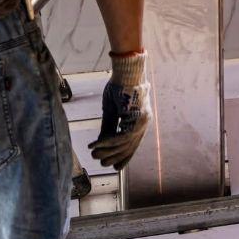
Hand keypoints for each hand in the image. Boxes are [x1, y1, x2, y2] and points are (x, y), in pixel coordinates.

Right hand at [91, 52, 151, 170]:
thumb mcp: (113, 110)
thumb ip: (110, 126)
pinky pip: (119, 136)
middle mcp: (144, 122)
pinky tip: (94, 145)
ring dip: (107, 151)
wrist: (125, 71)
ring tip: (94, 155)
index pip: (133, 144)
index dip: (124, 157)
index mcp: (140, 120)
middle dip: (114, 157)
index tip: (115, 167)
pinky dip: (106, 142)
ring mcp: (142, 120)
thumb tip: (103, 143)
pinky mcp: (135, 117)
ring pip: (124, 144)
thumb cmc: (119, 87)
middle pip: (129, 147)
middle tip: (100, 162)